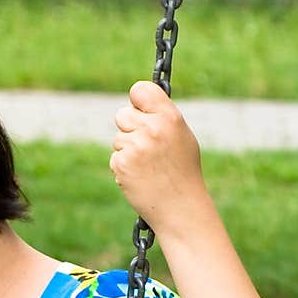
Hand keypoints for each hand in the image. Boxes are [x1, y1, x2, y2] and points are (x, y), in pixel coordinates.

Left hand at [109, 80, 205, 232]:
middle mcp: (152, 128)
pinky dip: (123, 167)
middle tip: (145, 146)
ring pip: (118, 138)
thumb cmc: (182, 171)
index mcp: (169, 117)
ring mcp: (135, 147)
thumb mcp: (181, 136)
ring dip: (127, 150)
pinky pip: (115, 157)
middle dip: (129, 128)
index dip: (136, 100)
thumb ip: (161, 117)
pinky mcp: (122, 164)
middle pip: (122, 114)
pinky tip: (139, 177)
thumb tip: (139, 103)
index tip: (138, 109)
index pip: (140, 90)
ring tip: (146, 166)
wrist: (180, 207)